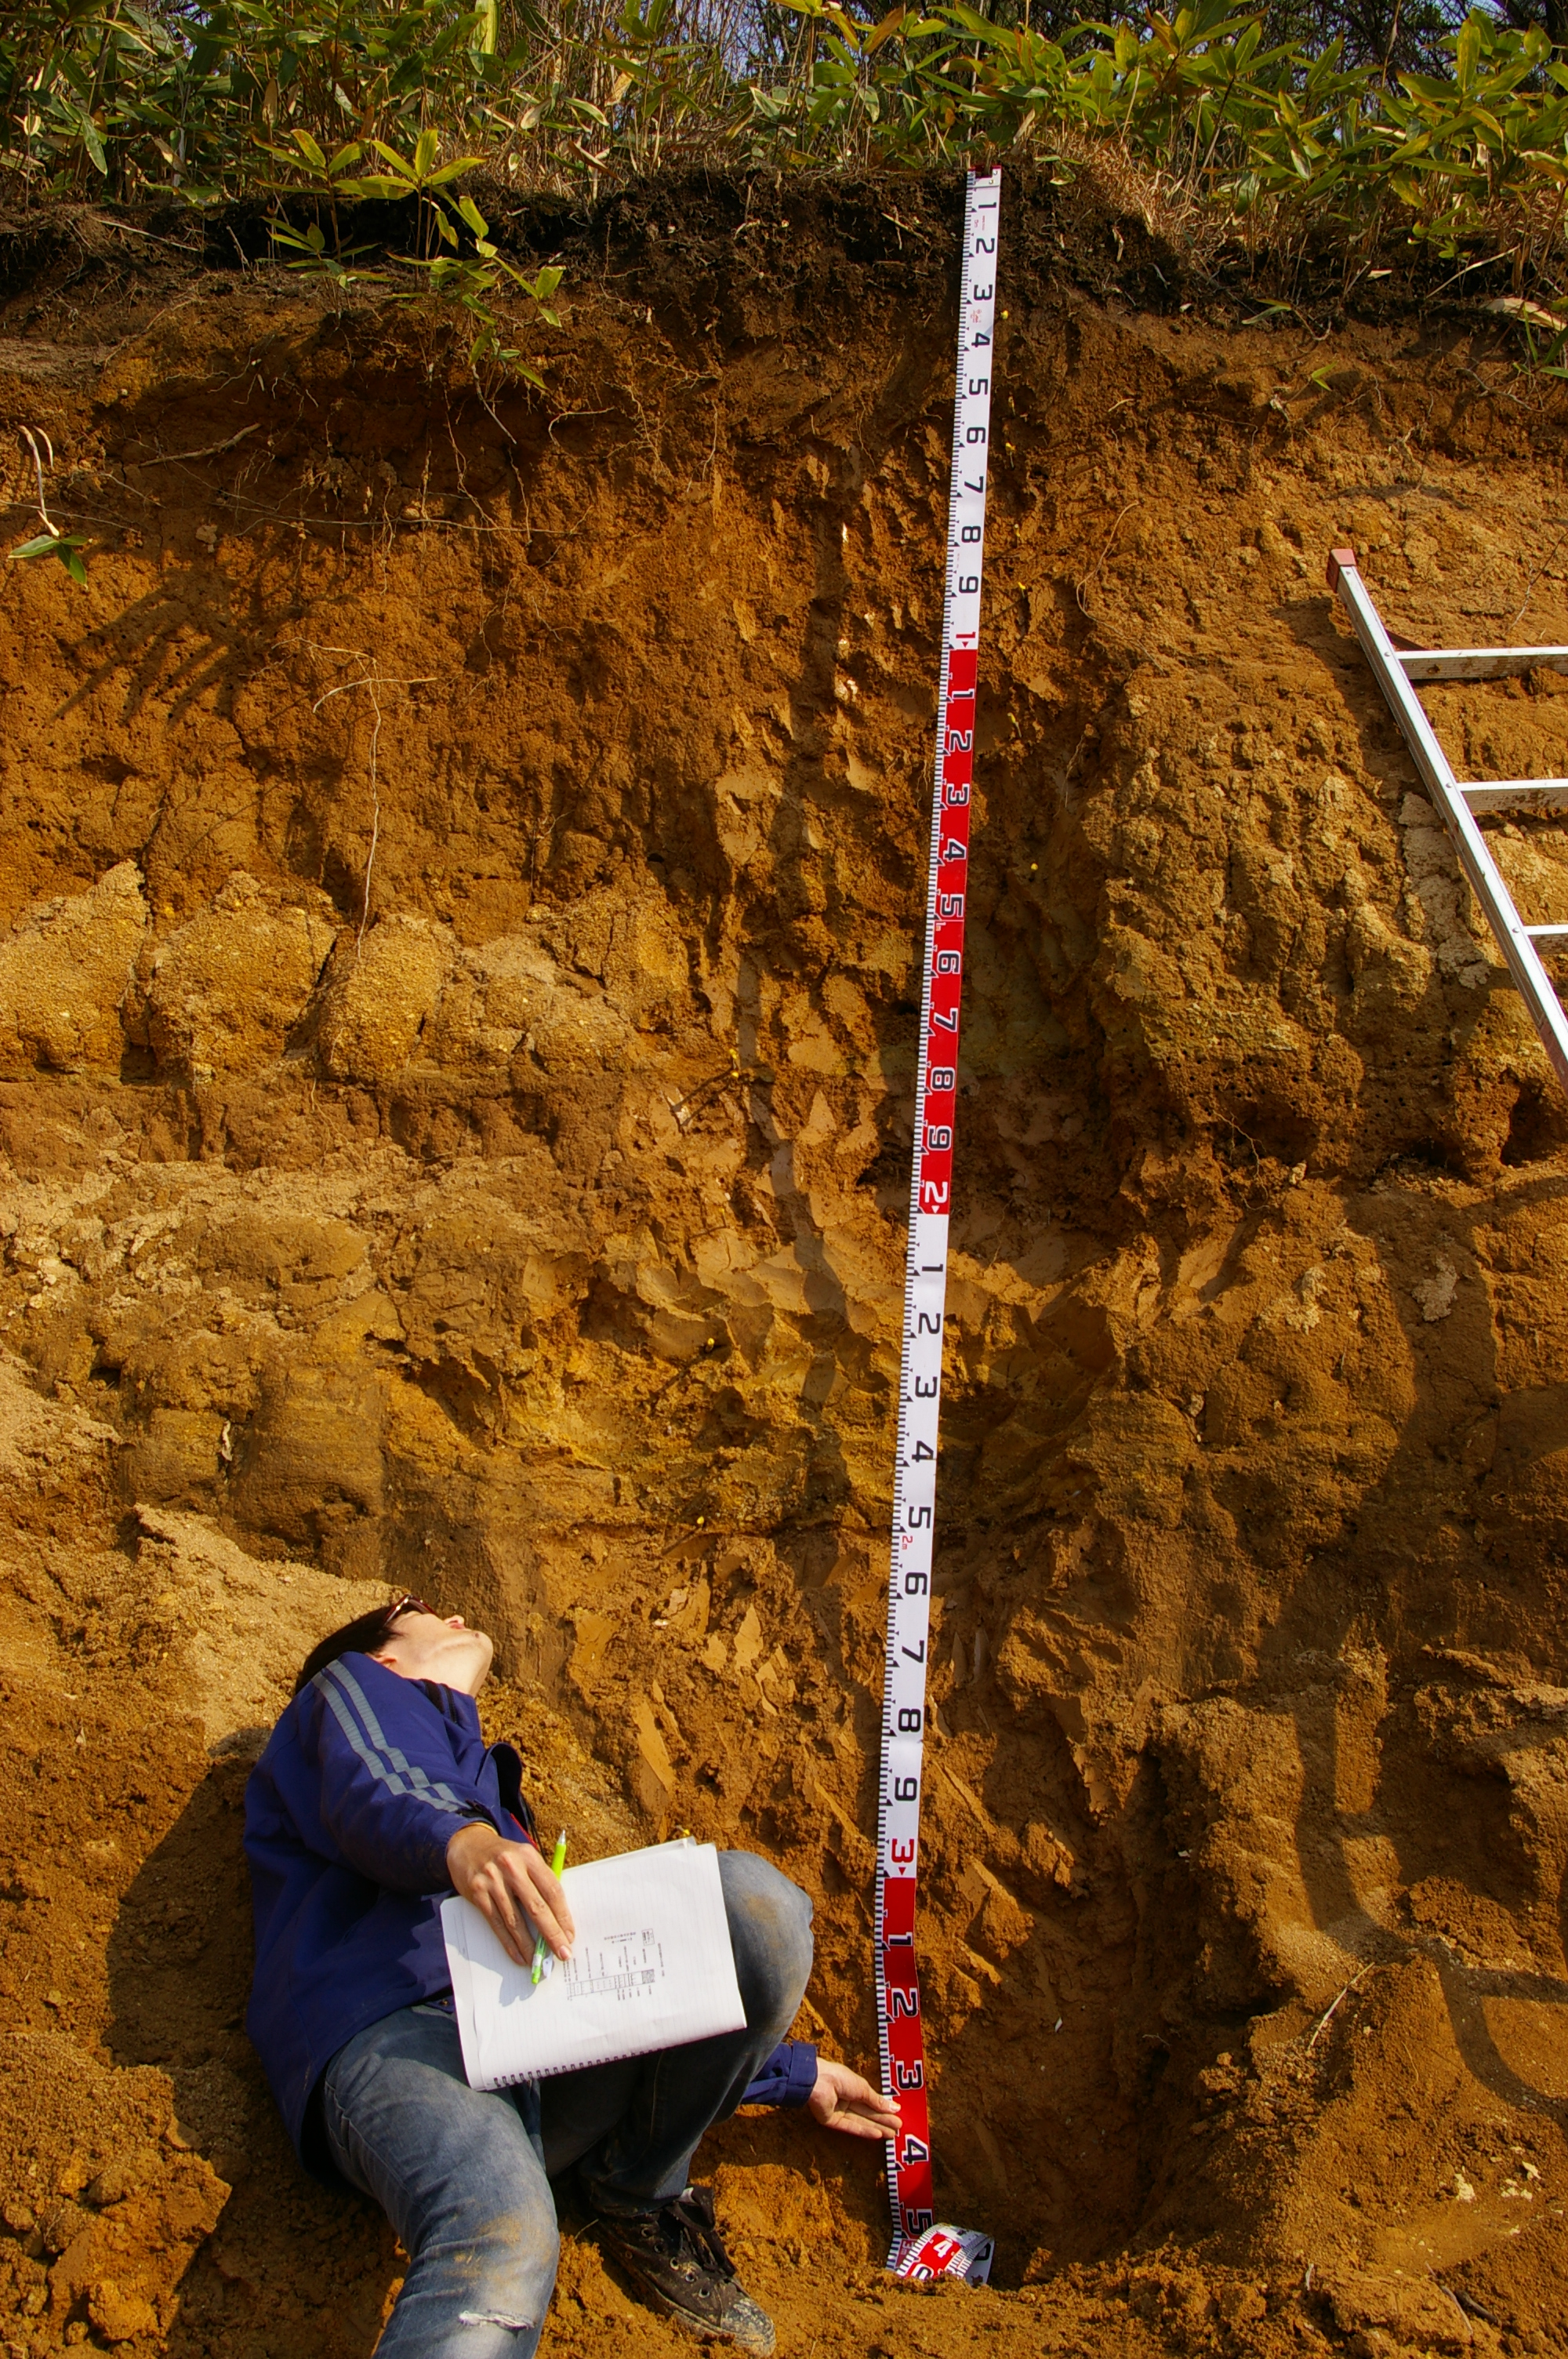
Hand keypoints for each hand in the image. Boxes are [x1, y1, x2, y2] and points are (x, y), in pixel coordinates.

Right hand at [446, 1822, 574, 1970]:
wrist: (468, 1845)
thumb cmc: (504, 1857)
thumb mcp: (524, 1858)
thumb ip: (539, 1881)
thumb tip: (556, 1918)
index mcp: (529, 1856)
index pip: (552, 1890)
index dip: (563, 1916)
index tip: (570, 1935)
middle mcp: (512, 1867)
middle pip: (536, 1907)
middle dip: (551, 1934)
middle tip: (562, 1952)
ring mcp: (493, 1881)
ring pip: (515, 1920)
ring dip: (528, 1945)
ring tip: (538, 1960)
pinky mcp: (478, 1893)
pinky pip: (496, 1924)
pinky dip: (509, 1943)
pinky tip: (518, 1955)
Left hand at [806, 2057, 901, 2141]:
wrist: (818, 2081)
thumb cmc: (839, 2077)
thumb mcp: (863, 2088)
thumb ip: (877, 2101)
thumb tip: (895, 2107)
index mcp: (852, 2087)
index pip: (871, 2101)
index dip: (884, 2108)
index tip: (898, 2115)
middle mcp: (845, 2099)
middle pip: (868, 2112)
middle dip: (883, 2120)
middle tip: (899, 2128)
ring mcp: (838, 2111)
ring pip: (861, 2121)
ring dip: (877, 2128)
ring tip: (892, 2134)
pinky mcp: (831, 2122)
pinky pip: (850, 2127)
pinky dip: (864, 2131)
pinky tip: (878, 2135)